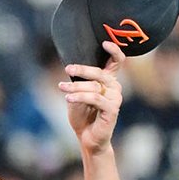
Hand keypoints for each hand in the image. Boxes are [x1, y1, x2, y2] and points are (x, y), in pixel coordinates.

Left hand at [59, 40, 125, 154]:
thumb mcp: (77, 94)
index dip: (114, 50)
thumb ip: (78, 81)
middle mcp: (114, 87)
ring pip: (95, 86)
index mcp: (108, 80)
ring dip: (76, 87)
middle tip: (68, 69)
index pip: (116, 61)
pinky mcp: (112, 109)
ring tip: (62, 88)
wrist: (86, 137)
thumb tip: (71, 67)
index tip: (104, 42)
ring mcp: (115, 98)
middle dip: (82, 70)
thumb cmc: (82, 115)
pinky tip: (68, 98)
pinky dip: (80, 97)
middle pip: (100, 72)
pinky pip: (95, 98)